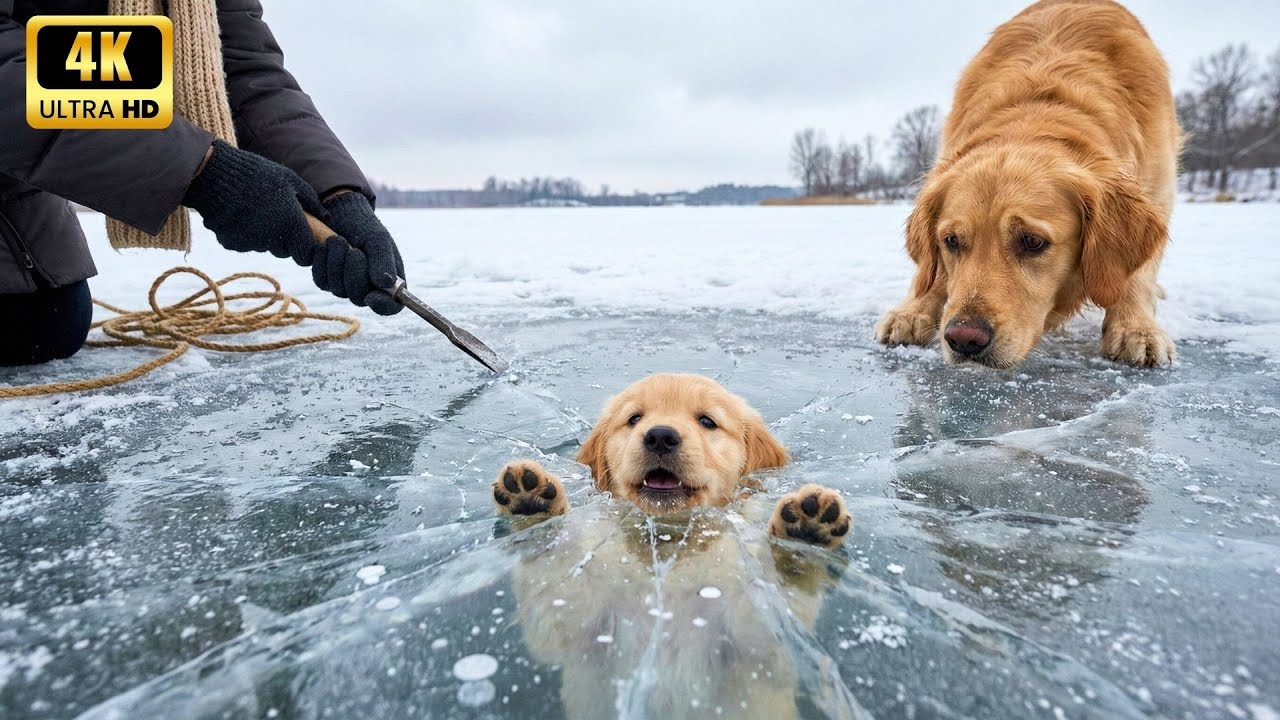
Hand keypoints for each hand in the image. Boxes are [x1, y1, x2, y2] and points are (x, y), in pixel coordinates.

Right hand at [182, 140, 325, 264]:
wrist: (213, 174)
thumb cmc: (256, 173)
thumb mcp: (289, 179)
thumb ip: (310, 201)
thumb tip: (325, 218)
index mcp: (290, 224)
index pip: (305, 254)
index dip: (305, 248)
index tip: (302, 239)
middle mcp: (272, 238)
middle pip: (285, 251)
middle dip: (285, 239)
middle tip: (276, 215)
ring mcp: (250, 243)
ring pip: (264, 246)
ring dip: (264, 234)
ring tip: (255, 208)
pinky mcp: (231, 243)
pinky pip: (244, 243)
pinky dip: (244, 233)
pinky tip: (239, 213)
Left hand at [315, 192, 404, 315]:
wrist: (337, 211)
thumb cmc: (363, 225)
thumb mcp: (378, 239)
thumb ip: (383, 260)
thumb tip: (386, 283)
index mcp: (389, 280)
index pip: (392, 306)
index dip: (383, 306)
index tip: (371, 296)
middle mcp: (368, 287)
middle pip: (359, 299)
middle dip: (354, 274)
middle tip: (354, 251)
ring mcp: (346, 285)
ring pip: (338, 291)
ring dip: (337, 264)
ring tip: (338, 241)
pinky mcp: (326, 279)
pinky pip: (321, 282)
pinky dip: (322, 264)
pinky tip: (325, 247)